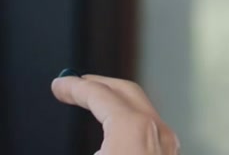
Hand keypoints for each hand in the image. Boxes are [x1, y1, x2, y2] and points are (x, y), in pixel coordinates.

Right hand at [51, 73, 179, 154]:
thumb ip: (73, 143)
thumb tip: (73, 139)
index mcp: (133, 128)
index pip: (99, 93)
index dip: (74, 87)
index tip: (60, 84)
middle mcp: (157, 131)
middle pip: (125, 92)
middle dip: (98, 84)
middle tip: (76, 85)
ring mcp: (169, 144)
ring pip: (141, 110)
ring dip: (115, 102)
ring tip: (95, 104)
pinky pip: (149, 129)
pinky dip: (129, 120)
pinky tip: (117, 131)